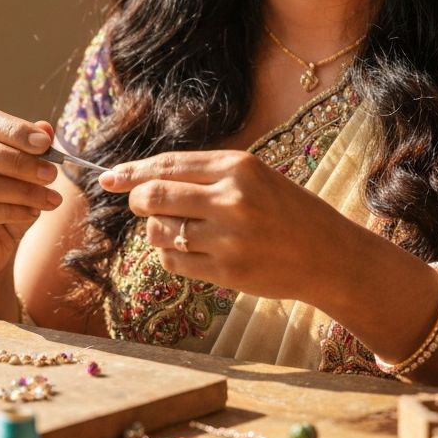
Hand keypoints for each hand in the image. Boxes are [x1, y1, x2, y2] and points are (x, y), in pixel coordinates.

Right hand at [0, 109, 62, 281]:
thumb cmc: (6, 200)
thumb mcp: (26, 174)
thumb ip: (34, 150)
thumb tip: (46, 128)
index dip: (15, 130)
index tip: (46, 143)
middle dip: (20, 162)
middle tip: (51, 175)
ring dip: (22, 190)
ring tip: (50, 199)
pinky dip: (11, 211)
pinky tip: (32, 214)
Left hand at [98, 150, 349, 300]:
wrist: (329, 255)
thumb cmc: (287, 211)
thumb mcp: (253, 177)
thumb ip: (204, 176)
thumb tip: (141, 180)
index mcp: (238, 167)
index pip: (167, 165)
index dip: (131, 172)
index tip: (108, 178)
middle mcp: (231, 199)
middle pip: (153, 196)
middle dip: (137, 201)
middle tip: (143, 205)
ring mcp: (228, 238)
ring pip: (158, 231)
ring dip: (156, 231)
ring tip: (181, 231)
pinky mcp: (226, 272)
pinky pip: (173, 262)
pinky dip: (170, 256)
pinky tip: (190, 251)